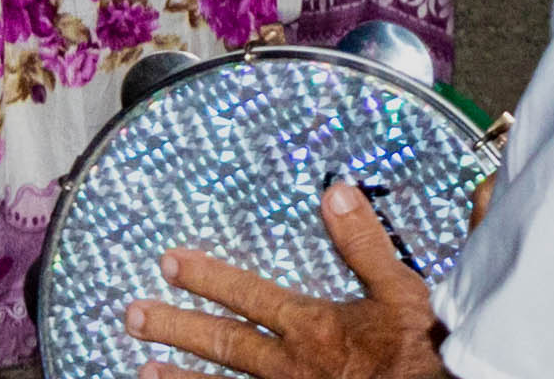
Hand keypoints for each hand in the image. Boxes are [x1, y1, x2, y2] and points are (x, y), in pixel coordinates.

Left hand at [126, 182, 446, 378]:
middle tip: (133, 316)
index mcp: (312, 326)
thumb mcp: (401, 289)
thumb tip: (335, 191)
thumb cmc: (420, 350)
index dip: (205, 277)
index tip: (168, 262)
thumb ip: (364, 243)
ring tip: (143, 371)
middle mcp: (290, 366)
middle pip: (221, 343)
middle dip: (174, 327)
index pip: (246, 295)